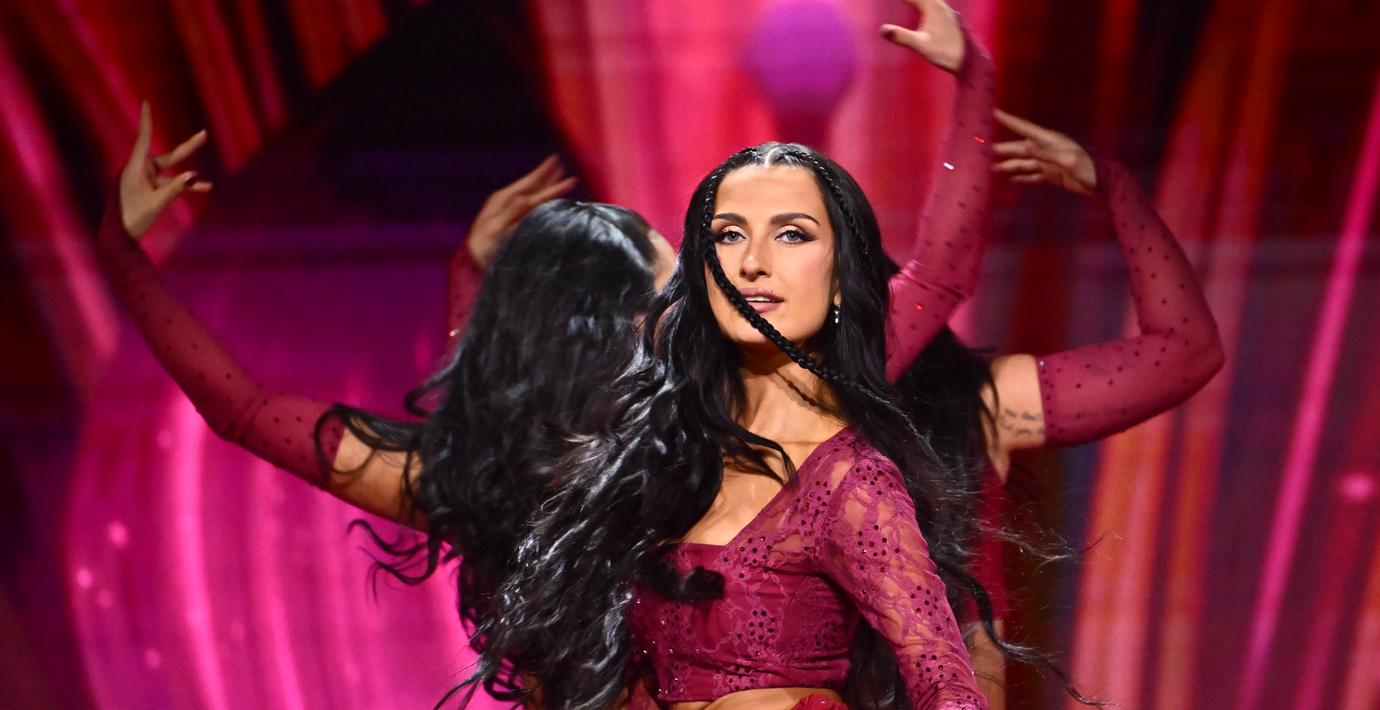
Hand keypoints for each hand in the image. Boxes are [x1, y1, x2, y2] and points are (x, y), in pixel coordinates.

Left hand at [119, 102, 211, 238]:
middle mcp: (141, 170)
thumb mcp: (158, 202)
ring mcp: (146, 180)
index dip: (146, 120)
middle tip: (204, 135)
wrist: (120, 236)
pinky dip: (183, 187)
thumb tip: (195, 175)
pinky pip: (171, 185)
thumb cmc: (133, 217)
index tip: (146, 103)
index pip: (143, 139)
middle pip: (168, 156)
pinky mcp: (150, 190)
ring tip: (209, 185)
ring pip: (173, 173)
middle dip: (188, 149)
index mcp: (136, 168)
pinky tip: (202, 190)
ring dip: (190, 179)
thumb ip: (177, 188)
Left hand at [466, 155, 577, 267]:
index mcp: (503, 200)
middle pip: (532, 185)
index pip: (530, 186)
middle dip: (547, 176)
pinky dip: (542, 196)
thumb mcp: (494, 229)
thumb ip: (510, 212)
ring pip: (533, 192)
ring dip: (546, 183)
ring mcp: (511, 209)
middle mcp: (508, 201)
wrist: (473, 257)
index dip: (545, 176)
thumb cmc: (483, 245)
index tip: (559, 164)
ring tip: (558, 173)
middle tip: (561, 163)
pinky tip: (547, 194)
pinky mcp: (514, 218)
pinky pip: (532, 203)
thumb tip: (526, 198)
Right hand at [879, 0, 963, 72]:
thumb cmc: (946, 53)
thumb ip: (902, 36)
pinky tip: (923, 5)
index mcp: (932, 7)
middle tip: (899, 0)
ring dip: (915, 0)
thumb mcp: (921, 46)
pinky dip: (923, 2)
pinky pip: (932, 3)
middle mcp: (940, 5)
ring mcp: (946, 10)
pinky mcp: (948, 18)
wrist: (969, 60)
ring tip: (907, 1)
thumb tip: (882, 29)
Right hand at [992, 109, 1097, 195]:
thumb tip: (1026, 146)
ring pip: (1023, 163)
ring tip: (991, 169)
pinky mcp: (1051, 175)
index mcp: (1050, 141)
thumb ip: (1047, 153)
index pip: (1025, 128)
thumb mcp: (1068, 159)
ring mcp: (1048, 163)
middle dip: (1003, 148)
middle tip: (984, 150)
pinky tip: (1009, 180)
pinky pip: (1032, 176)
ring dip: (1008, 165)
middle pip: (1020, 147)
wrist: (1103, 182)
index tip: (994, 112)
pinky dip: (1021, 178)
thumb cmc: (1088, 167)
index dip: (1009, 120)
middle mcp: (1046, 149)